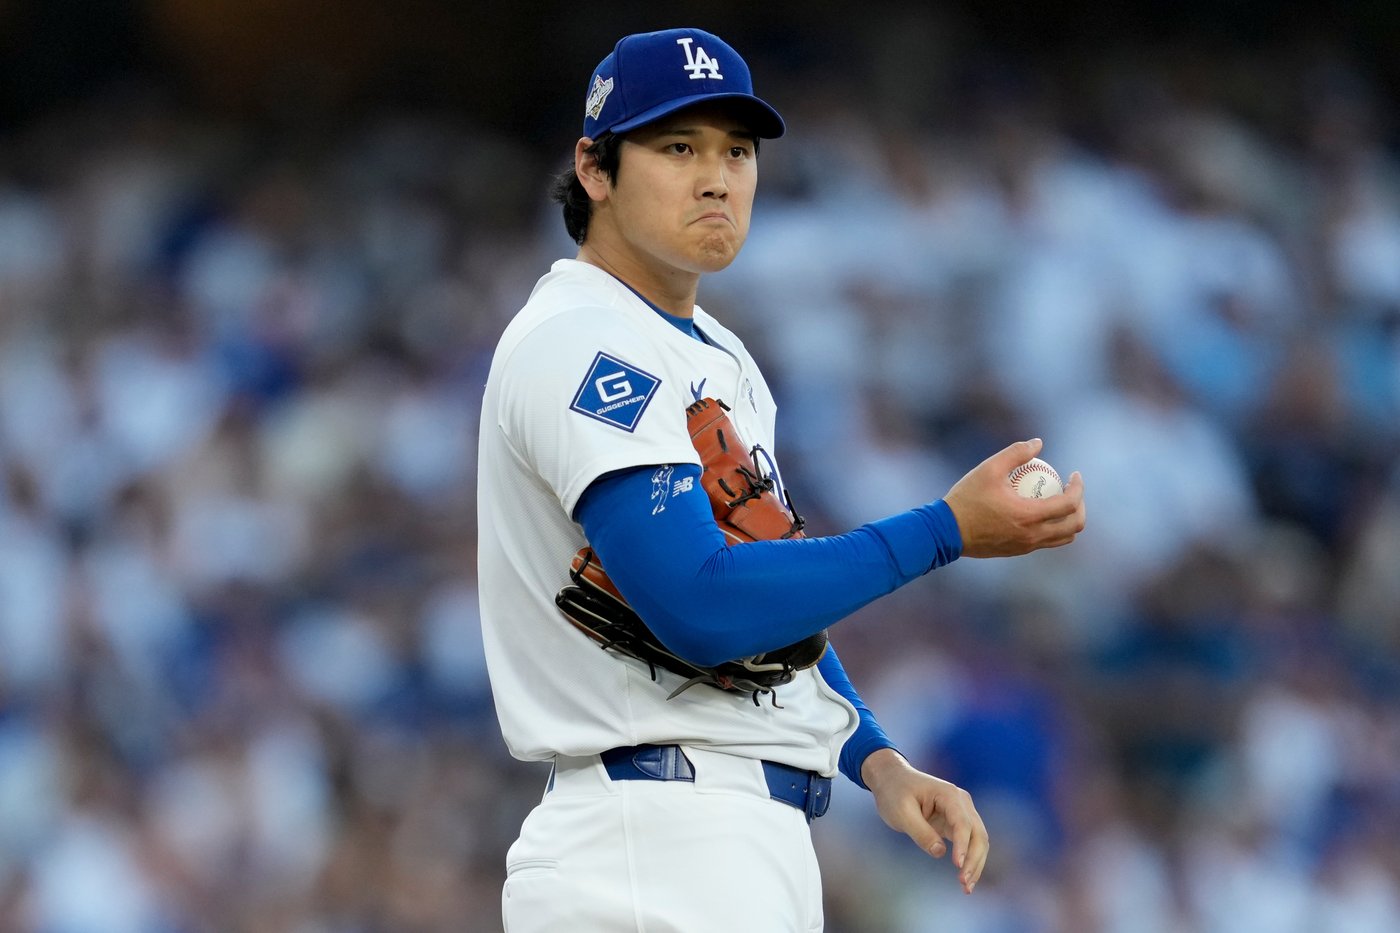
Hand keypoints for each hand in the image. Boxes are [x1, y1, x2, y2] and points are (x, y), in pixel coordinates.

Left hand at [862, 749, 988, 893]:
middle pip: (978, 834)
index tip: (957, 865)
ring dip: (975, 863)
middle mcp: (961, 802)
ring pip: (978, 841)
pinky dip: (969, 860)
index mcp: (949, 795)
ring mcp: (961, 812)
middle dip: (974, 860)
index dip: (963, 845)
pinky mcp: (956, 822)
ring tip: (966, 887)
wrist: (891, 779)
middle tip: (964, 884)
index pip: (962, 823)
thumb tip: (940, 852)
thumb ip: (920, 832)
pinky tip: (965, 878)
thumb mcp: (901, 812)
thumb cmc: (894, 792)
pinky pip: (969, 843)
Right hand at [943, 438, 1085, 557]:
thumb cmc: (967, 498)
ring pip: (1063, 538)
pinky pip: (1045, 542)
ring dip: (1069, 520)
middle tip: (1071, 490)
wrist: (946, 531)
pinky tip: (1038, 512)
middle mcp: (1033, 536)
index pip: (1070, 504)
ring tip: (1060, 502)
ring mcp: (1026, 547)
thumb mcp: (989, 468)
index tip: (1073, 474)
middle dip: (1080, 506)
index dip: (1078, 487)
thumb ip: (1016, 452)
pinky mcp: (1017, 551)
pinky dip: (1052, 527)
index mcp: (1029, 516)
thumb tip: (1038, 443)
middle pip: (1074, 526)